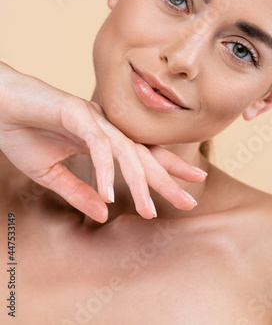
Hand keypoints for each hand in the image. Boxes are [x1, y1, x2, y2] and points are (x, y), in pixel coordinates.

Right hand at [0, 62, 206, 222]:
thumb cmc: (22, 134)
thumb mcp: (52, 175)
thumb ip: (80, 193)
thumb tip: (104, 215)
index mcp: (102, 138)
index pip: (141, 156)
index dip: (167, 170)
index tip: (190, 187)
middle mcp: (104, 127)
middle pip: (143, 154)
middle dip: (168, 178)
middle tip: (191, 200)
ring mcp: (93, 119)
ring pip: (125, 151)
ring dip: (139, 182)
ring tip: (151, 211)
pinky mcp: (76, 114)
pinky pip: (97, 144)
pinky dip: (104, 169)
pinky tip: (109, 193)